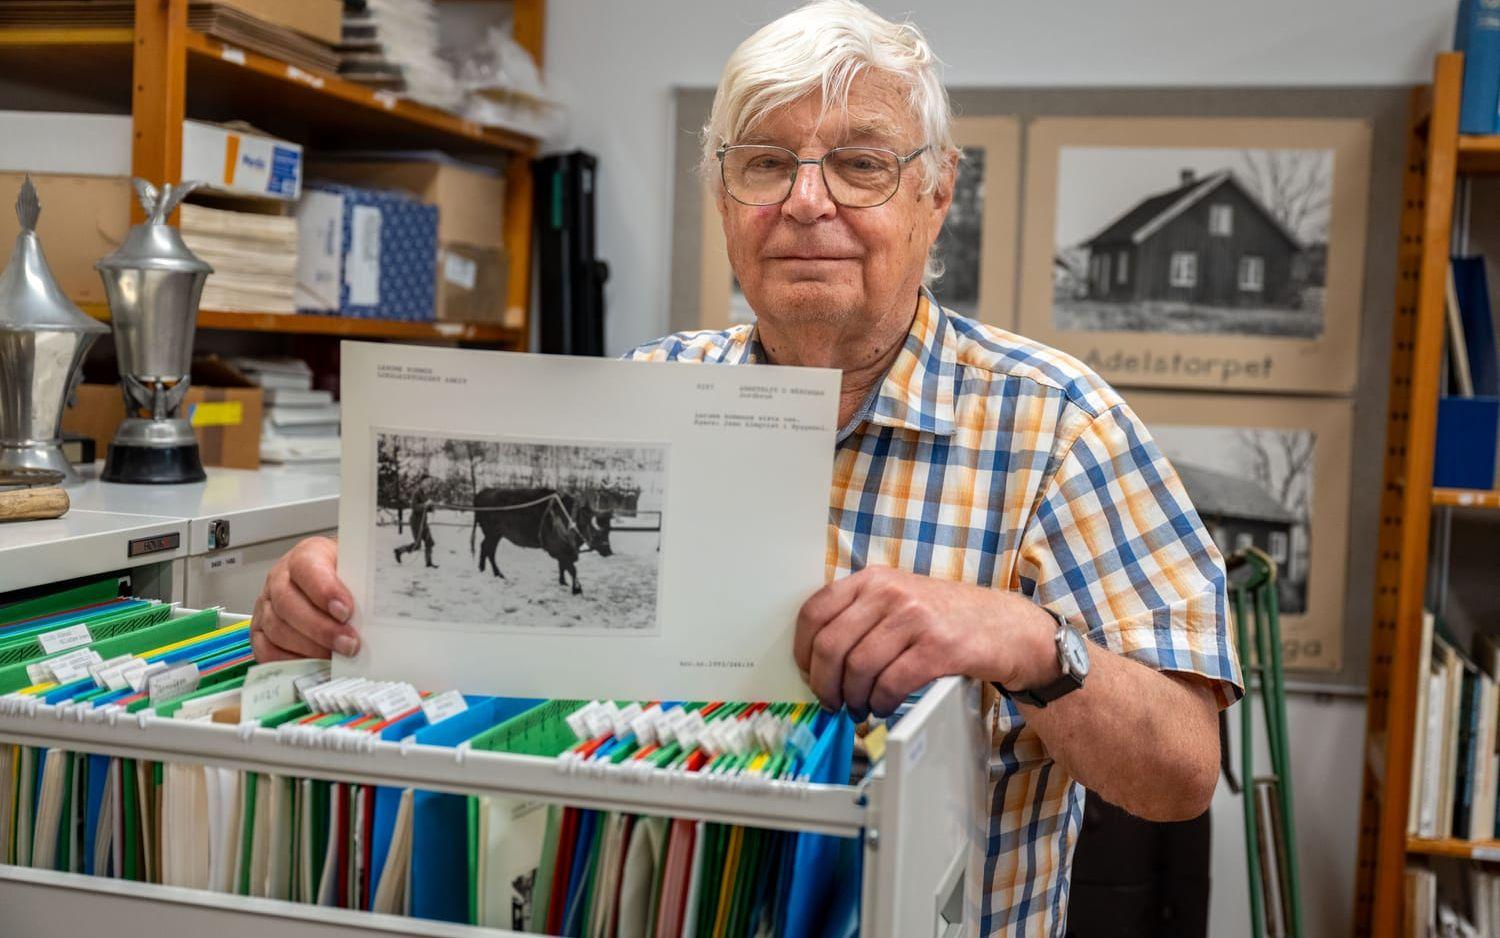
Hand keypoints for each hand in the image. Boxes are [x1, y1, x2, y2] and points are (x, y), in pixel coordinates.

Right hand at [251, 536, 358, 661]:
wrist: (335, 580)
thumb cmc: (346, 575)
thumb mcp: (357, 568)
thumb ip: (363, 583)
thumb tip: (379, 607)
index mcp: (305, 555)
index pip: (307, 567)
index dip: (324, 591)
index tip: (346, 611)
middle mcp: (279, 578)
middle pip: (288, 603)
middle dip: (321, 628)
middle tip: (349, 644)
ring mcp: (266, 606)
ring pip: (278, 629)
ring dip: (309, 648)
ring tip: (337, 659)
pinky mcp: (260, 632)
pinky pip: (266, 651)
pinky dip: (290, 662)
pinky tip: (314, 666)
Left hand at [793, 566, 1055, 718]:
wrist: (1007, 626)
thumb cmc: (948, 617)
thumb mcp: (899, 599)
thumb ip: (860, 615)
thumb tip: (815, 657)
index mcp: (873, 579)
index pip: (815, 611)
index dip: (802, 650)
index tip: (806, 672)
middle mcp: (890, 592)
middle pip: (831, 645)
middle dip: (824, 684)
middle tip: (831, 702)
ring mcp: (915, 618)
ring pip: (858, 668)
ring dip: (853, 698)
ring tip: (860, 708)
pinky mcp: (938, 647)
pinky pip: (891, 683)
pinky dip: (881, 702)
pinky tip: (884, 706)